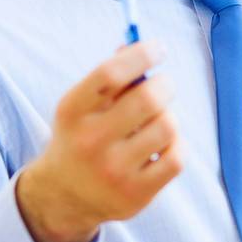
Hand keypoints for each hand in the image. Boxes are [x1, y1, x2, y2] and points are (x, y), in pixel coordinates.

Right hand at [16, 40, 179, 241]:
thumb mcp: (82, 105)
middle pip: (147, 98)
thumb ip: (110, 76)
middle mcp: (90, 141)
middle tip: (163, 85)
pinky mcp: (136, 194)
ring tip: (157, 121)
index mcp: (72, 111)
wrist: (64, 196)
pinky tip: (163, 145)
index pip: (110, 74)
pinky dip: (177, 144)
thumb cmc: (82, 136)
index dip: (141, 54)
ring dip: (169, 117)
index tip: (159, 48)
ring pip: (167, 126)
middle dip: (164, 84)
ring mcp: (113, 170)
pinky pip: (176, 157)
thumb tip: (141, 45)